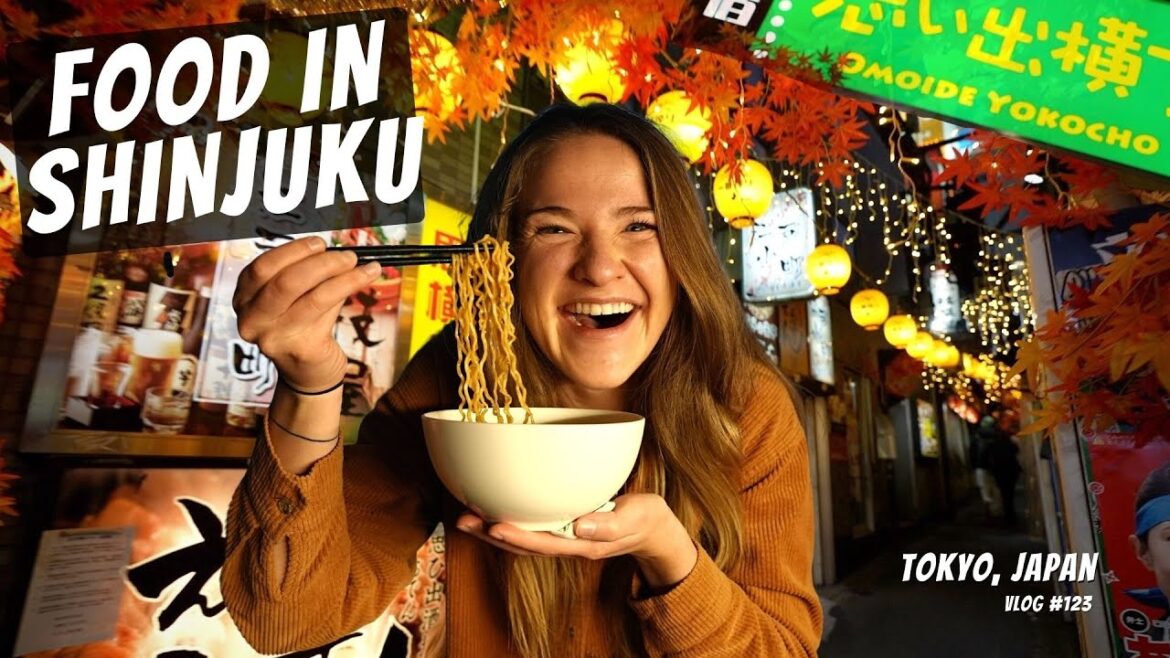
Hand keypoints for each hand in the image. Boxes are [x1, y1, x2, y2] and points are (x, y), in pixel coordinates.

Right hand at [233, 236, 382, 390]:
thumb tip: (337, 250)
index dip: (293, 251)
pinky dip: (350, 286)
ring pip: (311, 294)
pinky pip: (327, 309)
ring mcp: (272, 337)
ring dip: (342, 274)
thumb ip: (309, 274)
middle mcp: (251, 319)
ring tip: (364, 265)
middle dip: (321, 262)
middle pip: (284, 281)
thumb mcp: (298, 298)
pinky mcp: (299, 348)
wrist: (309, 374)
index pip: (262, 267)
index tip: (320, 243)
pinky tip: (367, 276)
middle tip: (347, 255)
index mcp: (244, 299)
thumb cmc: (304, 328)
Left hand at [455, 493, 698, 587]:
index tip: (494, 527)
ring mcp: (564, 538)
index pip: (544, 543)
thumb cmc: (645, 519)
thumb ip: (609, 524)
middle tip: (463, 520)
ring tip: (465, 517)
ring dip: (492, 529)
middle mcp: (568, 544)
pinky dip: (509, 521)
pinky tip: (492, 509)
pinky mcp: (562, 527)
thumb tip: (579, 526)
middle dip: (492, 535)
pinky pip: (531, 528)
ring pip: (522, 539)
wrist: (653, 529)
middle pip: (523, 545)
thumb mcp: (635, 518)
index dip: (518, 536)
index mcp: (584, 544)